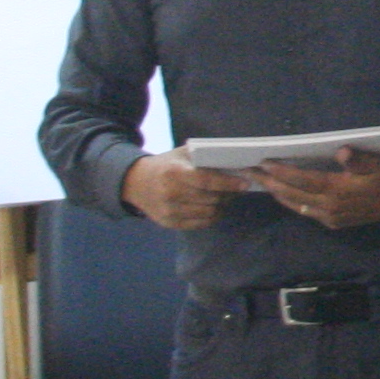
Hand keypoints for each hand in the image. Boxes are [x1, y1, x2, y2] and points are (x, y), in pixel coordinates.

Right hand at [123, 149, 249, 229]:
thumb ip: (205, 157)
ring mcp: (169, 211)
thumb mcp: (182, 154)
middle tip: (237, 189)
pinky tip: (215, 208)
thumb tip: (235, 163)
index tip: (244, 184)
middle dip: (228, 194)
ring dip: (222, 206)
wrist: (135, 182)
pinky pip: (200, 224)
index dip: (228, 183)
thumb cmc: (166, 165)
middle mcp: (170, 193)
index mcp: (174, 173)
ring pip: (208, 213)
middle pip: (210, 198)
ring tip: (226, 197)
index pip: (206, 181)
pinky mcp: (169, 223)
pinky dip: (212, 217)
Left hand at [251, 147, 379, 229]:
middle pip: (292, 194)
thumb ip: (358, 159)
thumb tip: (341, 152)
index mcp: (337, 191)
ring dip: (277, 193)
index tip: (265, 162)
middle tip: (250, 172)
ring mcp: (329, 217)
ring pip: (296, 205)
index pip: (301, 180)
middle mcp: (329, 207)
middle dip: (270, 182)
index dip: (282, 171)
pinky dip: (291, 202)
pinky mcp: (333, 222)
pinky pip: (305, 212)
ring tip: (261, 182)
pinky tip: (284, 195)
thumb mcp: (378, 164)